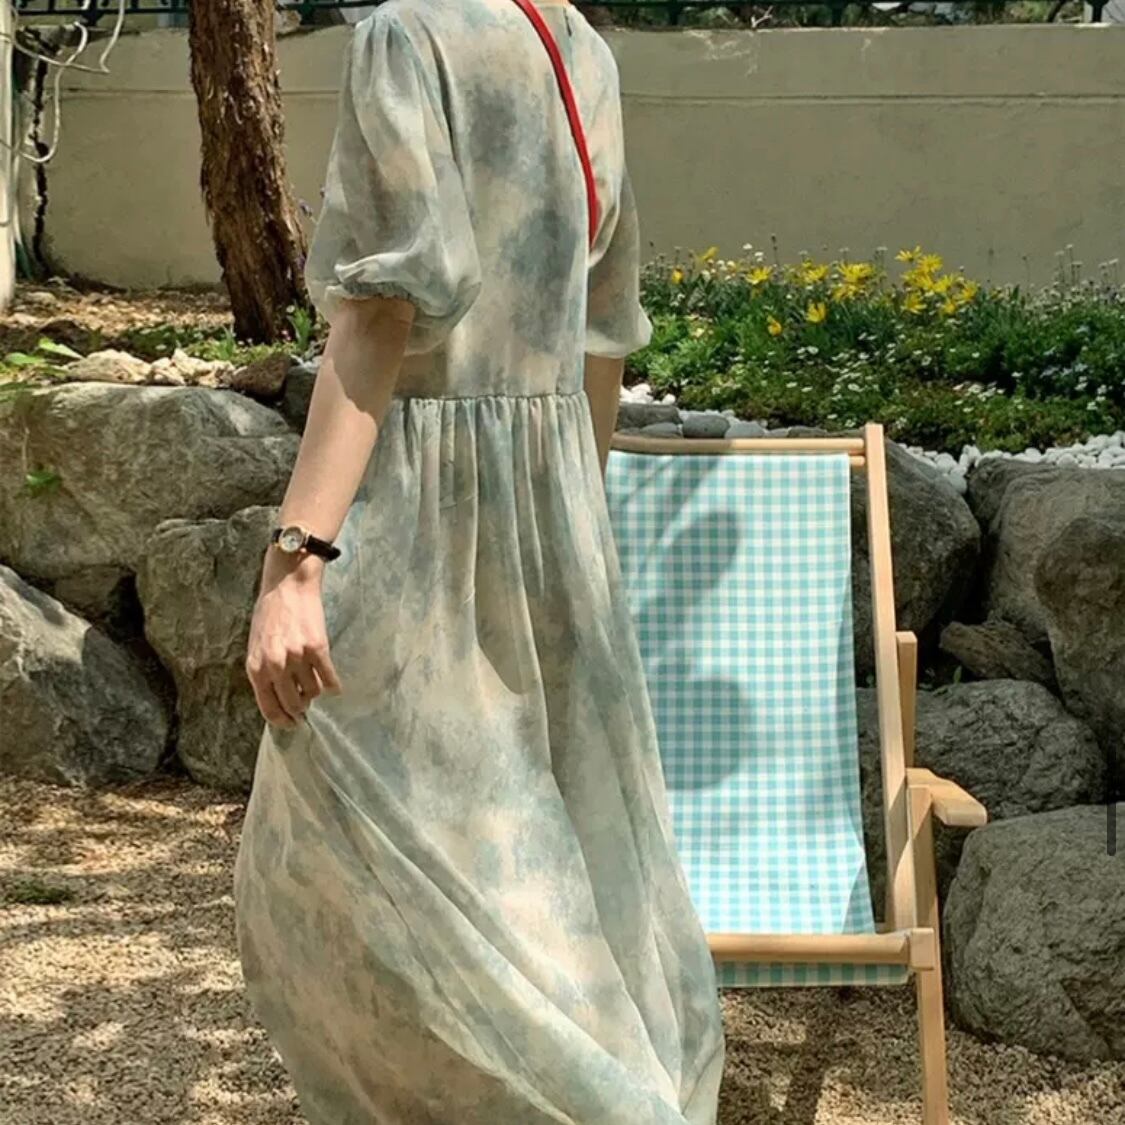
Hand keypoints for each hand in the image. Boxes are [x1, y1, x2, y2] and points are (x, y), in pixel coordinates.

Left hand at [245, 550, 342, 728]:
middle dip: (301, 708)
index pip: (269, 708)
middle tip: (306, 705)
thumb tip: (278, 698)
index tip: (291, 724)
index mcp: (256, 667)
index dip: (282, 721)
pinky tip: (334, 686)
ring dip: (315, 692)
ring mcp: (297, 657)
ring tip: (315, 683)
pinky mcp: (318, 648)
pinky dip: (333, 686)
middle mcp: (275, 666)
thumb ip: (263, 672)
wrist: (287, 585)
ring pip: (313, 692)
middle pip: (293, 704)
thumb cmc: (269, 614)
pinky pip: (329, 679)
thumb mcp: (255, 646)